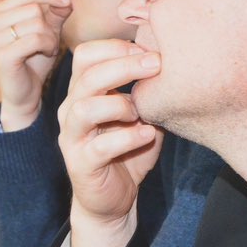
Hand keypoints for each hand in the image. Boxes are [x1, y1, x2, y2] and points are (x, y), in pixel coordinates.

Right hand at [0, 0, 71, 129]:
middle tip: (50, 39)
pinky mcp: (2, 54)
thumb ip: (56, 9)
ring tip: (47, 47)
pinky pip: (36, 39)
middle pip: (33, 7)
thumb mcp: (48, 29)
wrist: (26, 90)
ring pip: (36, 23)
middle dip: (49, 24)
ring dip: (50, 37)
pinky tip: (47, 53)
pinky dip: (49, 45)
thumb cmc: (35, 58)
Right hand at [57, 39, 163, 246]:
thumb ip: (147, 89)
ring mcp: (72, 138)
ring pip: (84, 109)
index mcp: (82, 91)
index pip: (86, 55)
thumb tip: (175, 57)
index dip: (116, 47)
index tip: (150, 51)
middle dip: (124, 66)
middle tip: (156, 64)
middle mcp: (71, 110)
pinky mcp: (80, 164)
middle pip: (87, 76)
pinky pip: (99, 147)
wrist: (113, 199)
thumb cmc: (127, 150)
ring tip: (143, 111)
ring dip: (119, 104)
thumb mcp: (140, 113)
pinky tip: (147, 134)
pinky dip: (127, 138)